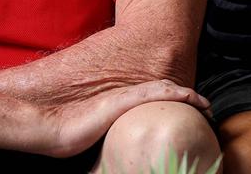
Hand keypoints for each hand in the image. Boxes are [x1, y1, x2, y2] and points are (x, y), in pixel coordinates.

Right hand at [39, 79, 208, 157]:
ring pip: (162, 90)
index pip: (152, 99)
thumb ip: (107, 140)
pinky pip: (153, 94)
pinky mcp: (118, 102)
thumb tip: (117, 159)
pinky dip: (174, 94)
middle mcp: (122, 97)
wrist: (44, 125)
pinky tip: (189, 96)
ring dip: (186, 95)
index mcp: (118, 105)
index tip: (192, 111)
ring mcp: (121, 98)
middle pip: (162, 91)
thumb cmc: (63, 134)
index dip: (174, 101)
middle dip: (186, 98)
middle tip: (205, 107)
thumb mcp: (92, 138)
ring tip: (204, 104)